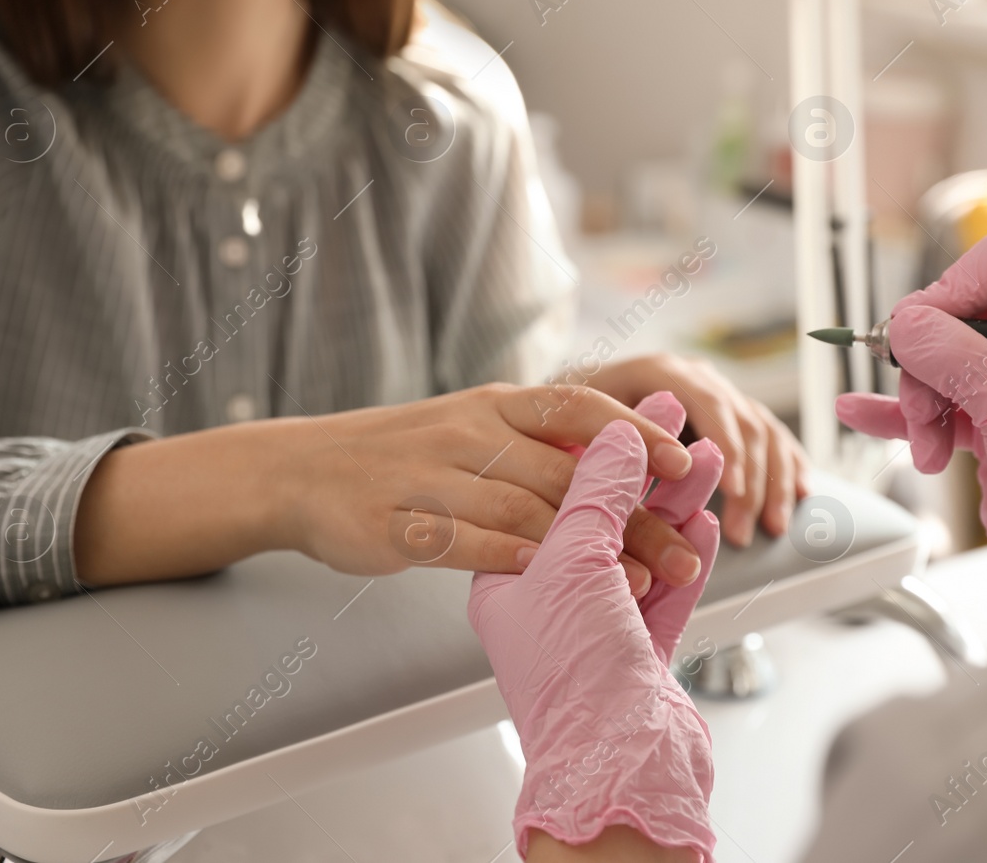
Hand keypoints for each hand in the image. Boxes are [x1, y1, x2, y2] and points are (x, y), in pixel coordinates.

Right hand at [278, 382, 705, 593]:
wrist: (300, 470)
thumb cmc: (400, 456)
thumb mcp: (470, 428)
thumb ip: (534, 442)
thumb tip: (615, 453)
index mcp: (493, 405)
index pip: (578, 406)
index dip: (635, 432)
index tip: (686, 461)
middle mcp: (467, 432)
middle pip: (566, 472)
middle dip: (632, 514)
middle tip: (684, 552)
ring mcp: (430, 476)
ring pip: (524, 507)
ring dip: (586, 547)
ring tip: (636, 581)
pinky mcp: (397, 522)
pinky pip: (465, 542)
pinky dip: (511, 558)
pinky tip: (549, 577)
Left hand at [469, 392, 721, 860]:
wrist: (617, 767)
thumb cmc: (574, 676)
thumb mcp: (574, 561)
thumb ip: (596, 491)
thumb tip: (615, 436)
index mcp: (510, 576)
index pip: (548, 491)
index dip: (590, 444)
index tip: (625, 407)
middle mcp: (551, 601)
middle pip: (602, 514)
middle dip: (644, 467)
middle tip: (675, 417)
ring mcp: (598, 629)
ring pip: (643, 549)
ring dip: (676, 503)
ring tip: (707, 458)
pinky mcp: (641, 656)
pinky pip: (668, 593)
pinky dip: (689, 557)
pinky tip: (705, 524)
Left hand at [584, 353, 807, 545]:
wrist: (564, 408)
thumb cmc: (561, 425)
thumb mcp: (571, 428)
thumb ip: (601, 449)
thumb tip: (632, 472)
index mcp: (656, 371)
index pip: (703, 401)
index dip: (722, 445)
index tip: (730, 491)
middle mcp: (693, 376)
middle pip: (738, 419)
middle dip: (749, 477)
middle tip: (746, 529)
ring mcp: (717, 393)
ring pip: (761, 430)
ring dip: (773, 480)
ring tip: (773, 528)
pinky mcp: (731, 415)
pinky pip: (772, 437)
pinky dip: (789, 465)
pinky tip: (803, 493)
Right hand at [835, 233, 986, 639]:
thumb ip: (963, 364)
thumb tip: (909, 323)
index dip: (955, 290)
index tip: (925, 329)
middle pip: (953, 318)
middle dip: (925, 363)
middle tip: (925, 405)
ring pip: (935, 366)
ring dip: (916, 405)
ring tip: (927, 448)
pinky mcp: (986, 436)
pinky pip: (927, 410)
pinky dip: (893, 414)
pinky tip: (861, 413)